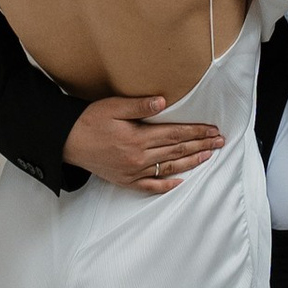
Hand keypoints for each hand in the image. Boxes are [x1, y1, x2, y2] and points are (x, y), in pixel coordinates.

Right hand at [62, 98, 222, 192]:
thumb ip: (139, 105)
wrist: (67, 142)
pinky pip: (151, 186)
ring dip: (192, 162)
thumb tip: (163, 102)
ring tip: (209, 156)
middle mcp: (138, 158)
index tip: (213, 130)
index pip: (175, 135)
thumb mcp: (113, 107)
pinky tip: (180, 181)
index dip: (196, 132)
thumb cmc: (90, 120)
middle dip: (201, 146)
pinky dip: (167, 184)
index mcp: (138, 138)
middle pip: (177, 151)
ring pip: (169, 168)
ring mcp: (133, 172)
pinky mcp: (125, 181)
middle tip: (220, 142)